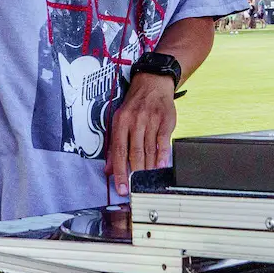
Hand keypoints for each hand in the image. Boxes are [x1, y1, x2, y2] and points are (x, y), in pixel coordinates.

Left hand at [106, 73, 177, 196]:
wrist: (153, 84)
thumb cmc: (135, 106)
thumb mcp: (120, 121)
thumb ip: (115, 146)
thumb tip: (108, 169)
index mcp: (121, 122)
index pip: (119, 152)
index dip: (119, 172)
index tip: (121, 188)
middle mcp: (135, 121)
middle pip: (134, 153)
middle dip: (134, 174)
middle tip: (135, 188)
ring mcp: (150, 120)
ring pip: (149, 149)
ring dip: (148, 168)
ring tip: (147, 182)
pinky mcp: (165, 120)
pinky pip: (163, 141)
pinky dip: (162, 155)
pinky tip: (161, 166)